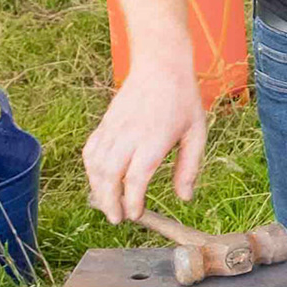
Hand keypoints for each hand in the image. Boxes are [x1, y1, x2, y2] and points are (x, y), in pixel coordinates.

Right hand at [83, 57, 205, 222]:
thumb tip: (184, 198)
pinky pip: (90, 151)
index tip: (136, 215)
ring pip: (95, 165)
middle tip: (118, 219)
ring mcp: (113, 129)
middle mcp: (129, 136)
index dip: (132, 201)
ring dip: (98, 189)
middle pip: (109, 176)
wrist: (161, 67)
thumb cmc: (183, 101)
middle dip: (110, 202)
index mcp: (154, 140)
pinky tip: (99, 181)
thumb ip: (189, 167)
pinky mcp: (104, 123)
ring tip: (108, 206)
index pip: (135, 178)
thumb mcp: (196, 134)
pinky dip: (90, 170)